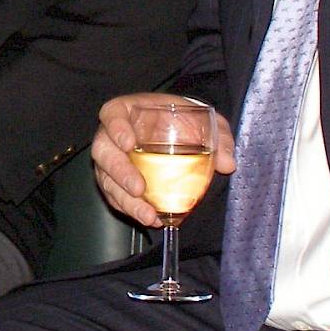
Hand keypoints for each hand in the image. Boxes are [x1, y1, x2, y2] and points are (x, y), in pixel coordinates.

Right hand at [90, 92, 233, 226]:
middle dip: (118, 172)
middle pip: (103, 151)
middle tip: (138, 189)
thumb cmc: (186, 122)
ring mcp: (113, 159)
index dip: (116, 128)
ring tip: (148, 215)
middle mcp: (114, 135)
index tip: (129, 144)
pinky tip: (151, 219)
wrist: (181, 133)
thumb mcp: (206, 121)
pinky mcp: (116, 181)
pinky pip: (114, 196)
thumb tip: (226, 163)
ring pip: (106, 178)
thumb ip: (219, 137)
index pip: (112, 114)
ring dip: (125, 199)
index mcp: (130, 111)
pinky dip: (129, 209)